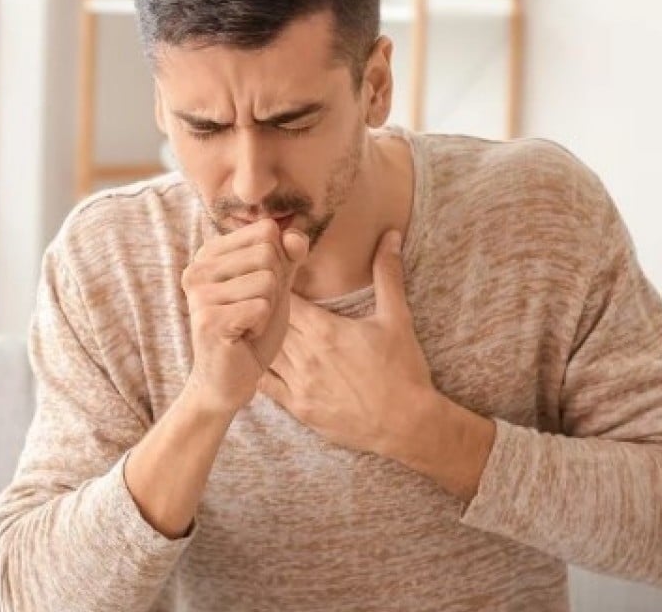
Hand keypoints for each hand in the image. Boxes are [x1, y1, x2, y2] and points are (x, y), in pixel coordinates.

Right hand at [182, 218, 308, 414]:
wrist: (230, 379)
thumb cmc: (252, 329)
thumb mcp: (277, 285)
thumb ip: (288, 255)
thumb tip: (295, 234)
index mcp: (209, 253)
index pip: (266, 230)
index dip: (279, 262)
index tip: (258, 289)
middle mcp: (197, 268)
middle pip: (268, 253)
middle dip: (275, 287)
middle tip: (253, 311)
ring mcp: (199, 293)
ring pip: (267, 281)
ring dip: (268, 308)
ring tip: (247, 324)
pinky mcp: (208, 319)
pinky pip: (261, 307)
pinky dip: (262, 325)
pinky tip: (243, 336)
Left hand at [258, 229, 435, 454]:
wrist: (408, 425)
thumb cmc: (404, 371)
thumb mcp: (397, 319)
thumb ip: (387, 275)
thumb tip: (390, 236)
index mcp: (325, 330)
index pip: (284, 298)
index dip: (275, 285)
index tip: (274, 276)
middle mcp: (306, 356)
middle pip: (268, 323)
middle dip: (264, 309)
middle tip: (257, 297)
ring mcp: (299, 385)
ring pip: (264, 352)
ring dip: (259, 338)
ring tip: (254, 325)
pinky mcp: (299, 409)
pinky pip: (266, 386)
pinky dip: (258, 370)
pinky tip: (255, 360)